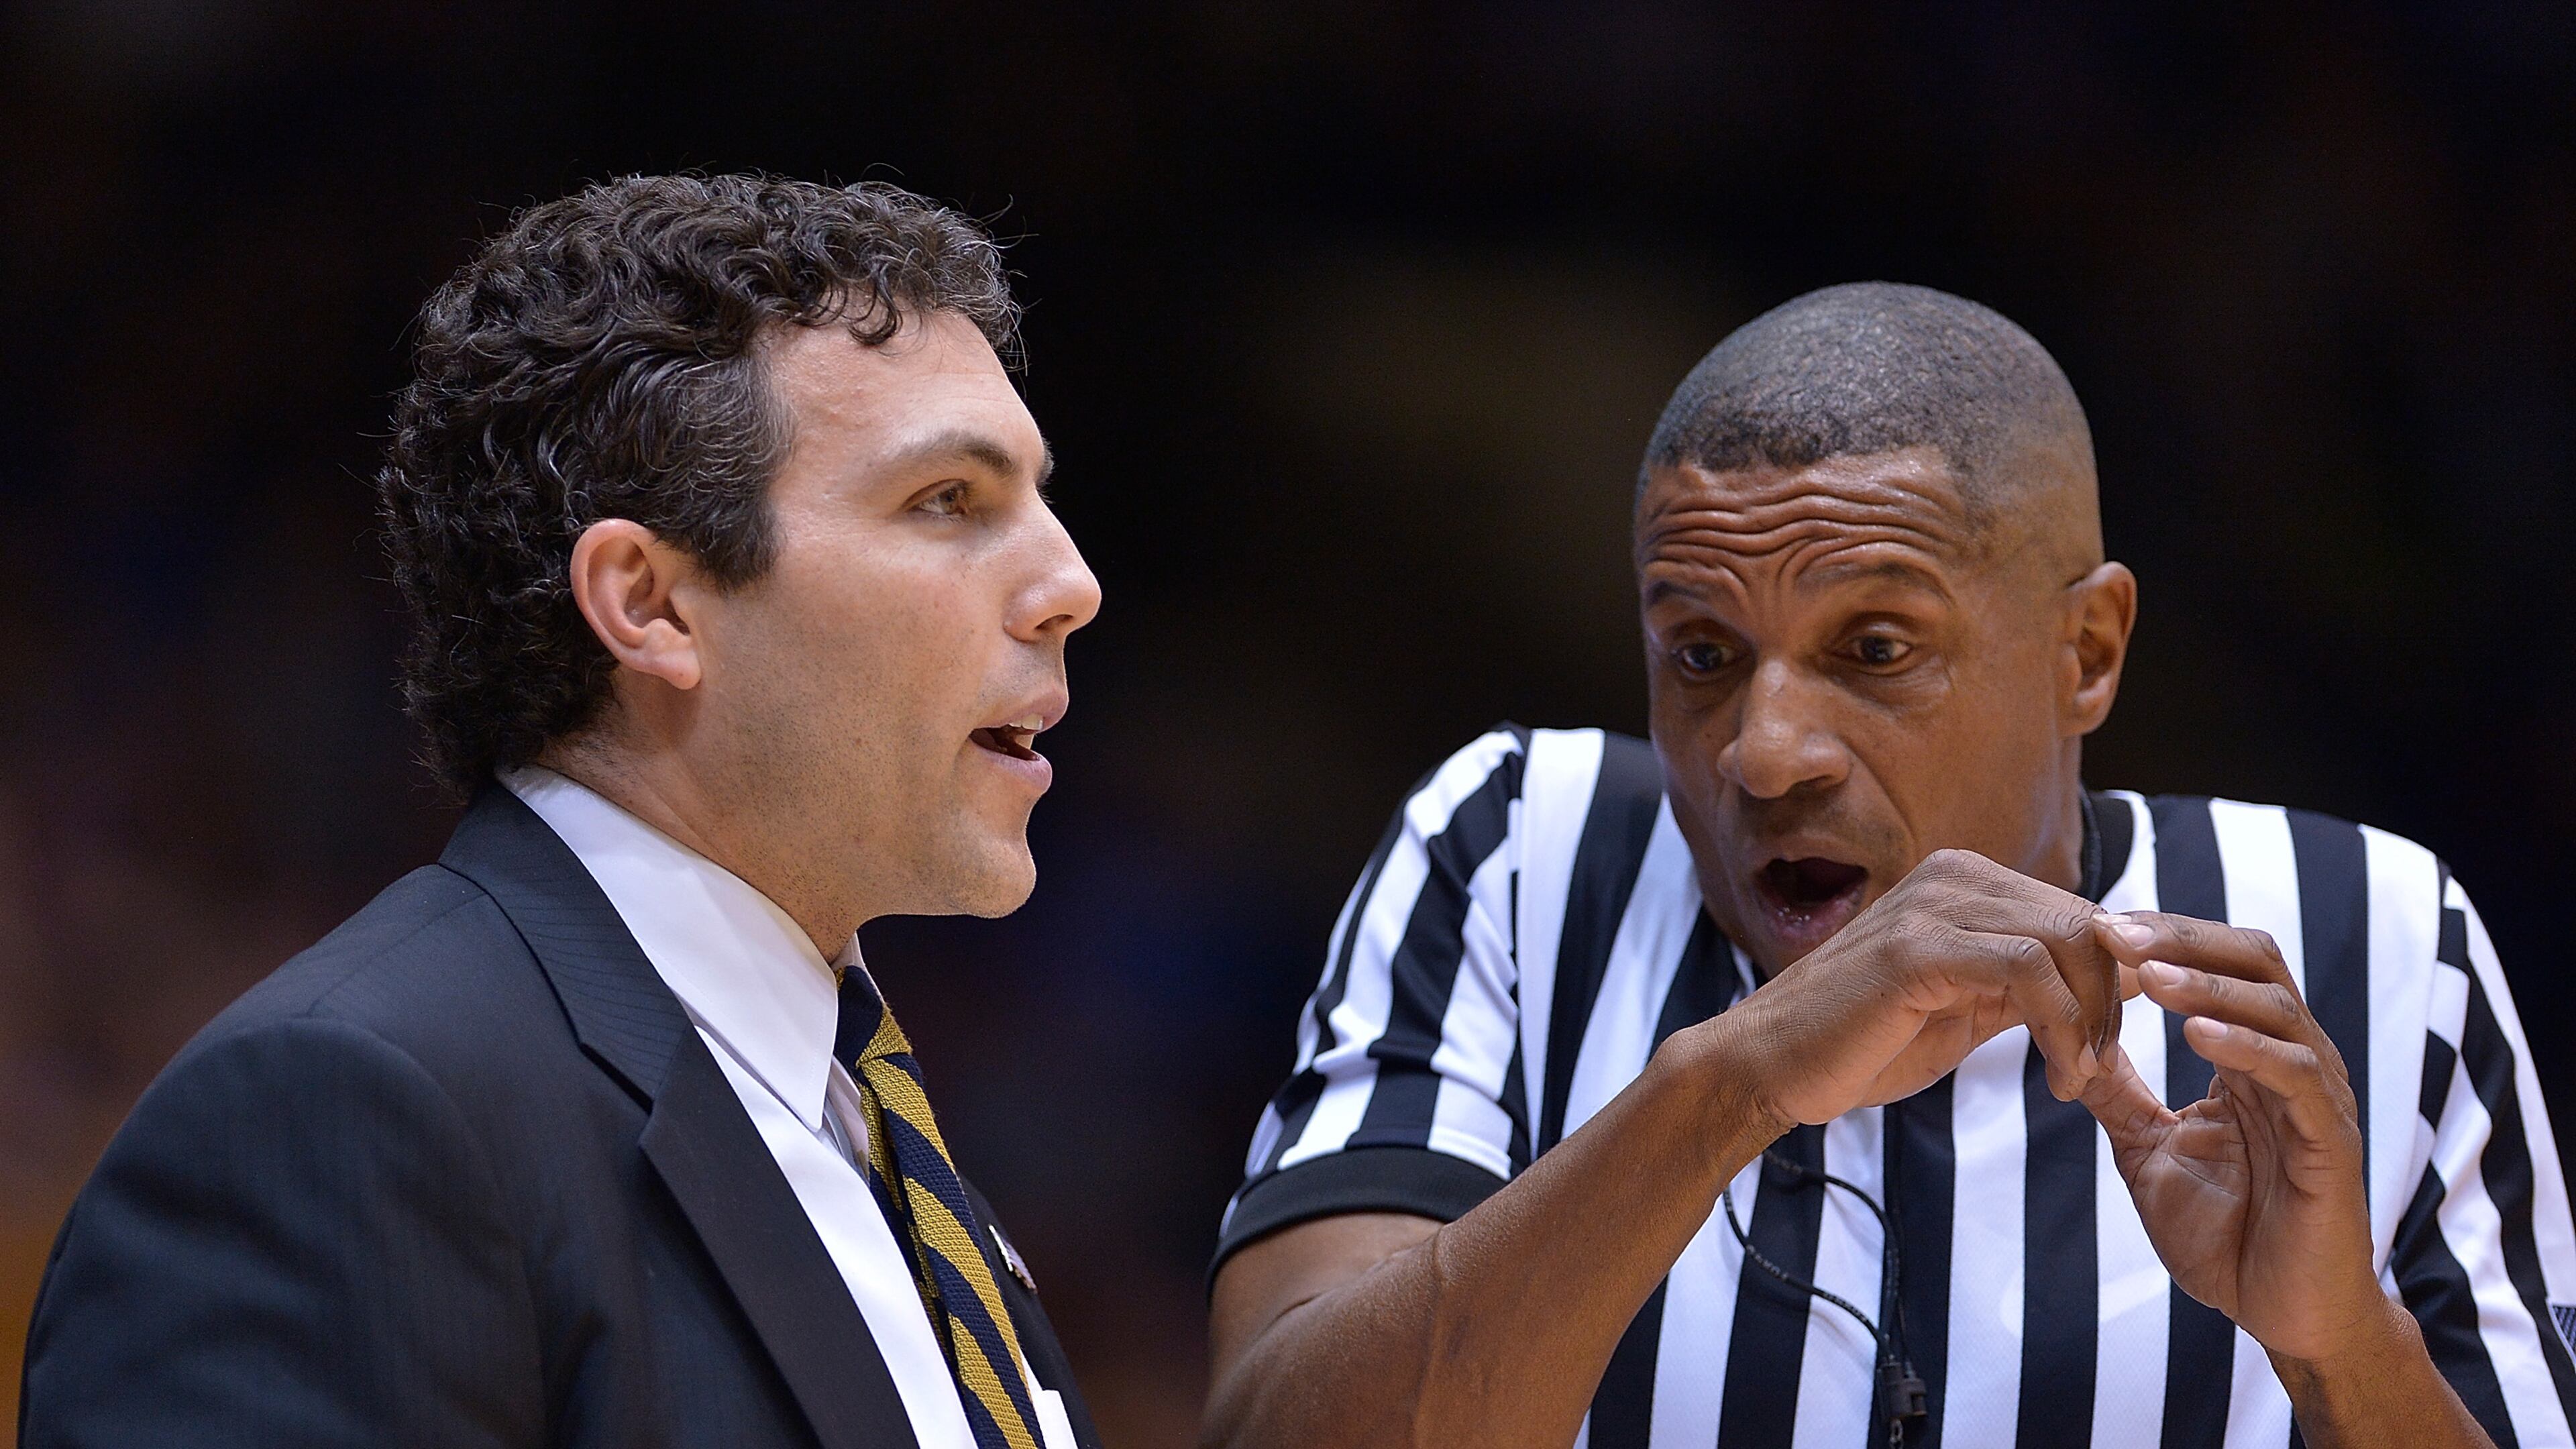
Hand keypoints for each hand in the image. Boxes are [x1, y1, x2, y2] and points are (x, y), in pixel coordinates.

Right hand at [1718, 849, 2127, 1127]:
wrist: (1773, 1064)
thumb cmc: (1864, 1042)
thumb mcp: (1967, 1006)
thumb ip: (2030, 985)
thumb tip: (2121, 980)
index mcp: (1964, 882)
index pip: (2080, 914)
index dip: (2115, 982)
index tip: (2109, 1048)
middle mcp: (1952, 876)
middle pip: (2085, 922)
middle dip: (2110, 1003)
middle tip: (2098, 1068)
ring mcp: (1931, 904)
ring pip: (2067, 940)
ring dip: (2090, 1020)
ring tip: (2076, 1077)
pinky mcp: (1916, 945)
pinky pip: (2026, 968)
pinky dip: (2061, 1025)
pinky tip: (2056, 1075)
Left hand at [2079, 911, 2383, 1361]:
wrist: (2284, 1315)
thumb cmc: (2228, 1237)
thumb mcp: (2150, 1151)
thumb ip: (2118, 1094)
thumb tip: (2069, 1039)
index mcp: (2252, 1057)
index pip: (2218, 965)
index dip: (2162, 939)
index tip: (2095, 926)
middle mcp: (2293, 1062)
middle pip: (2253, 962)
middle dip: (2182, 940)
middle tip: (2113, 930)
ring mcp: (2317, 1097)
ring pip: (2276, 1008)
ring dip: (2207, 985)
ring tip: (2147, 974)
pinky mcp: (2332, 1140)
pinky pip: (2297, 1075)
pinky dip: (2248, 1048)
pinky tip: (2197, 1035)